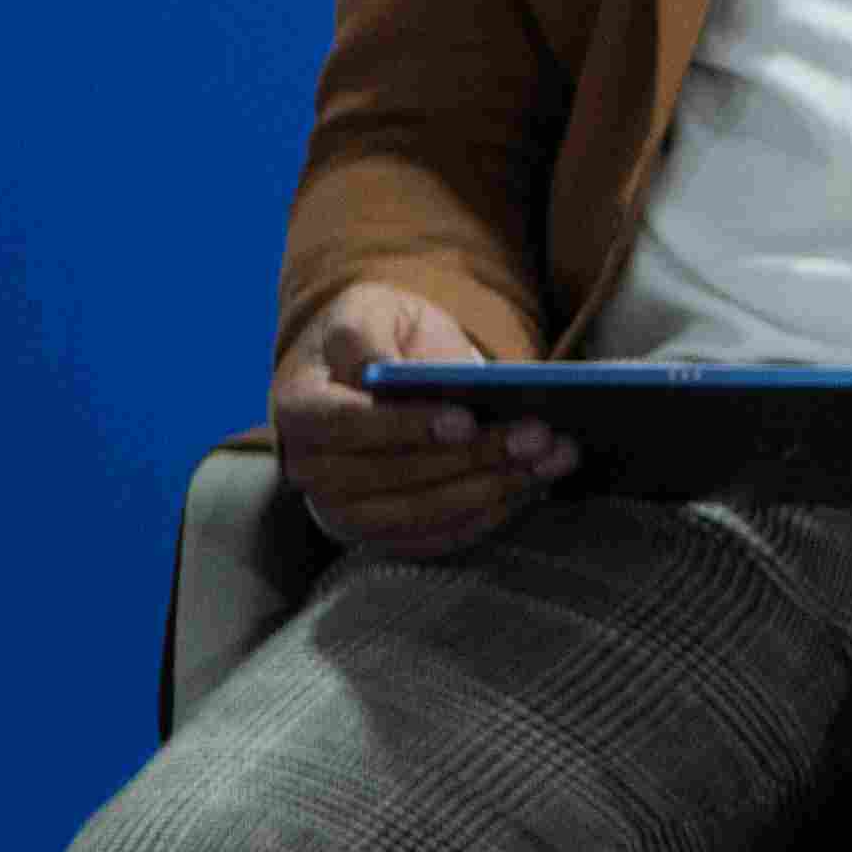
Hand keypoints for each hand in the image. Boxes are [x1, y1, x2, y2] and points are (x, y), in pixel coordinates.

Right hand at [271, 282, 566, 558]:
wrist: (371, 374)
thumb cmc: (377, 337)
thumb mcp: (372, 313)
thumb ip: (379, 338)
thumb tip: (408, 372)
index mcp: (299, 405)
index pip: (347, 424)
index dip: (405, 426)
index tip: (466, 419)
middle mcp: (311, 468)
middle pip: (393, 475)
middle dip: (471, 459)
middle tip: (537, 436)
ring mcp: (342, 510)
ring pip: (420, 513)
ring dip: (492, 489)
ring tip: (552, 459)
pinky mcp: (379, 535)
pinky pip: (435, 538)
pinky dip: (488, 515)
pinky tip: (532, 487)